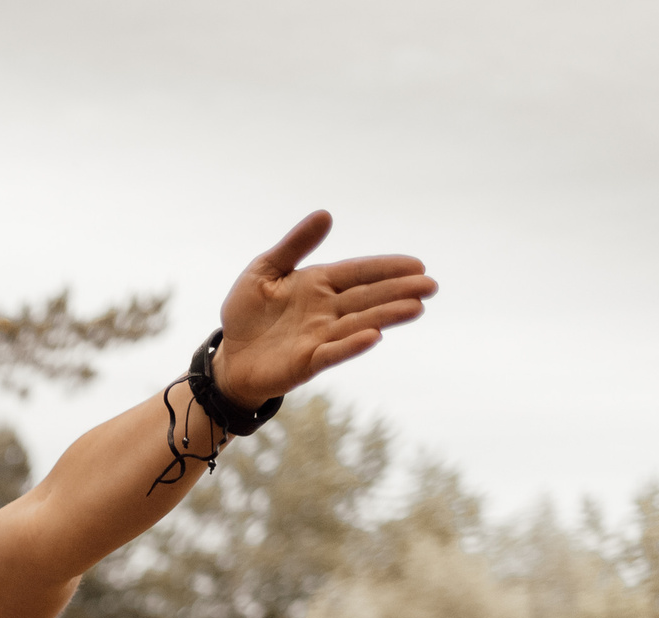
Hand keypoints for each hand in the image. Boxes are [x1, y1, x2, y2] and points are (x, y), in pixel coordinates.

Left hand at [212, 211, 435, 406]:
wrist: (228, 354)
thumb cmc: (247, 312)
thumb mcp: (265, 269)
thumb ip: (295, 245)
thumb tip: (326, 214)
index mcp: (319, 284)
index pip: (359, 273)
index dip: (387, 268)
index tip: (417, 265)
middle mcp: (326, 310)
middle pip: (367, 298)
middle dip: (398, 291)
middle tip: (430, 285)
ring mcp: (319, 336)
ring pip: (358, 323)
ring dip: (386, 316)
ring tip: (415, 308)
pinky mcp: (307, 362)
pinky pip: (332, 352)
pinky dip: (351, 345)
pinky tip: (374, 336)